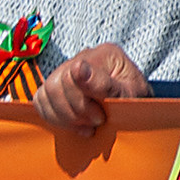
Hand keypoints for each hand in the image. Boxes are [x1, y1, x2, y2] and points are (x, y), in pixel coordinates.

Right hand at [36, 43, 151, 132]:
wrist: (139, 109)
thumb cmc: (137, 102)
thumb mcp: (131, 95)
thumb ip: (107, 85)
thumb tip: (78, 68)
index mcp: (104, 54)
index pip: (73, 73)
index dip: (81, 102)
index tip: (100, 118)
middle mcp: (84, 57)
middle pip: (55, 84)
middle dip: (73, 111)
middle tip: (96, 122)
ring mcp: (68, 70)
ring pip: (45, 93)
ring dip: (64, 117)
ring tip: (87, 125)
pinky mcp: (59, 85)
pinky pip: (40, 100)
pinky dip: (54, 117)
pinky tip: (75, 125)